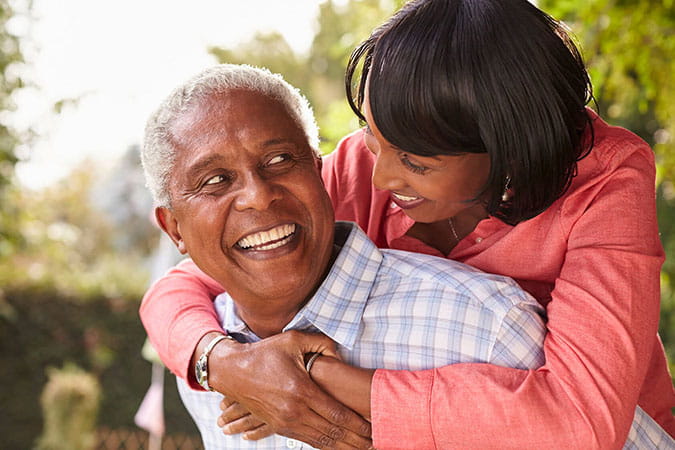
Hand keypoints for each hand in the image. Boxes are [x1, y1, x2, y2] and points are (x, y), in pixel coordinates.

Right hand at [208, 330, 372, 448]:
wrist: (232, 371)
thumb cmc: (264, 353)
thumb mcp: (294, 340)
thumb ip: (322, 343)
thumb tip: (341, 354)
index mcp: (302, 391)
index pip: (337, 414)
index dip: (357, 425)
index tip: (372, 429)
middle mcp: (294, 411)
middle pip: (332, 432)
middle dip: (354, 440)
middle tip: (373, 443)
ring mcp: (285, 421)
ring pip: (319, 441)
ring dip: (341, 446)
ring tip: (359, 448)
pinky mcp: (278, 426)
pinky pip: (305, 440)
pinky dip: (323, 445)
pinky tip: (335, 446)